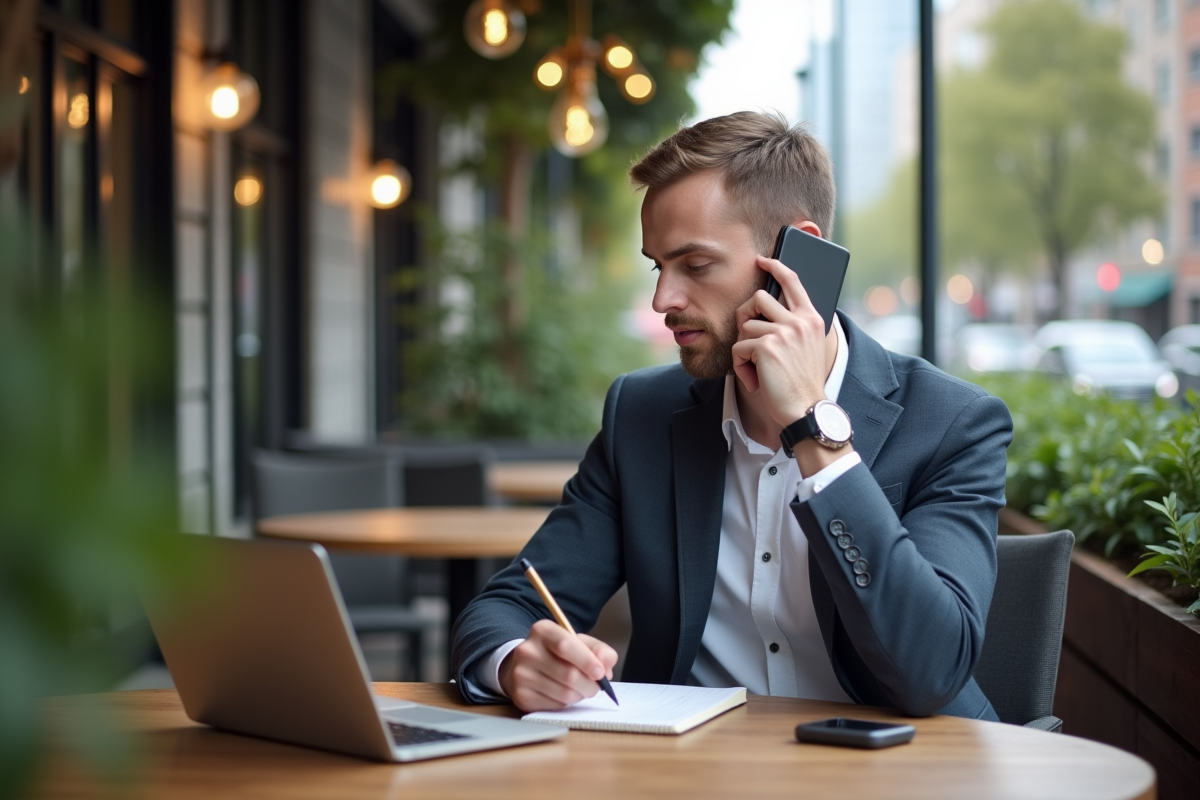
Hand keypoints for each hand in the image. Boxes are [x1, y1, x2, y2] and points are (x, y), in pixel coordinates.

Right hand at [498, 619, 617, 711]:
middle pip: (568, 674)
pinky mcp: (521, 695)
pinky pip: (555, 706)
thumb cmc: (557, 653)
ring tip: (581, 689)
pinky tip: (564, 694)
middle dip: (589, 684)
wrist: (525, 666)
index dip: (587, 661)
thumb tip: (606, 665)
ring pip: (564, 693)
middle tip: (596, 686)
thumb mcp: (578, 643)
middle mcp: (527, 651)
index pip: (565, 645)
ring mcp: (521, 674)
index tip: (600, 673)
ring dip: (580, 695)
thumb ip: (598, 650)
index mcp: (542, 631)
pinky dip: (567, 704)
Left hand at [731, 254, 830, 427]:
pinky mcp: (767, 346)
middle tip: (750, 341)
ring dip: (744, 349)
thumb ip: (792, 325)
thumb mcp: (805, 347)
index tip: (763, 260)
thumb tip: (761, 308)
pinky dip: (741, 366)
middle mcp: (799, 321)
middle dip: (746, 317)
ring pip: (745, 326)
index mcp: (812, 318)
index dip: (776, 267)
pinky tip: (755, 380)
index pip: (793, 281)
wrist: (806, 409)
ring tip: (757, 369)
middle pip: (758, 299)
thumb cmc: (801, 382)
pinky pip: (738, 348)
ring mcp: (784, 332)